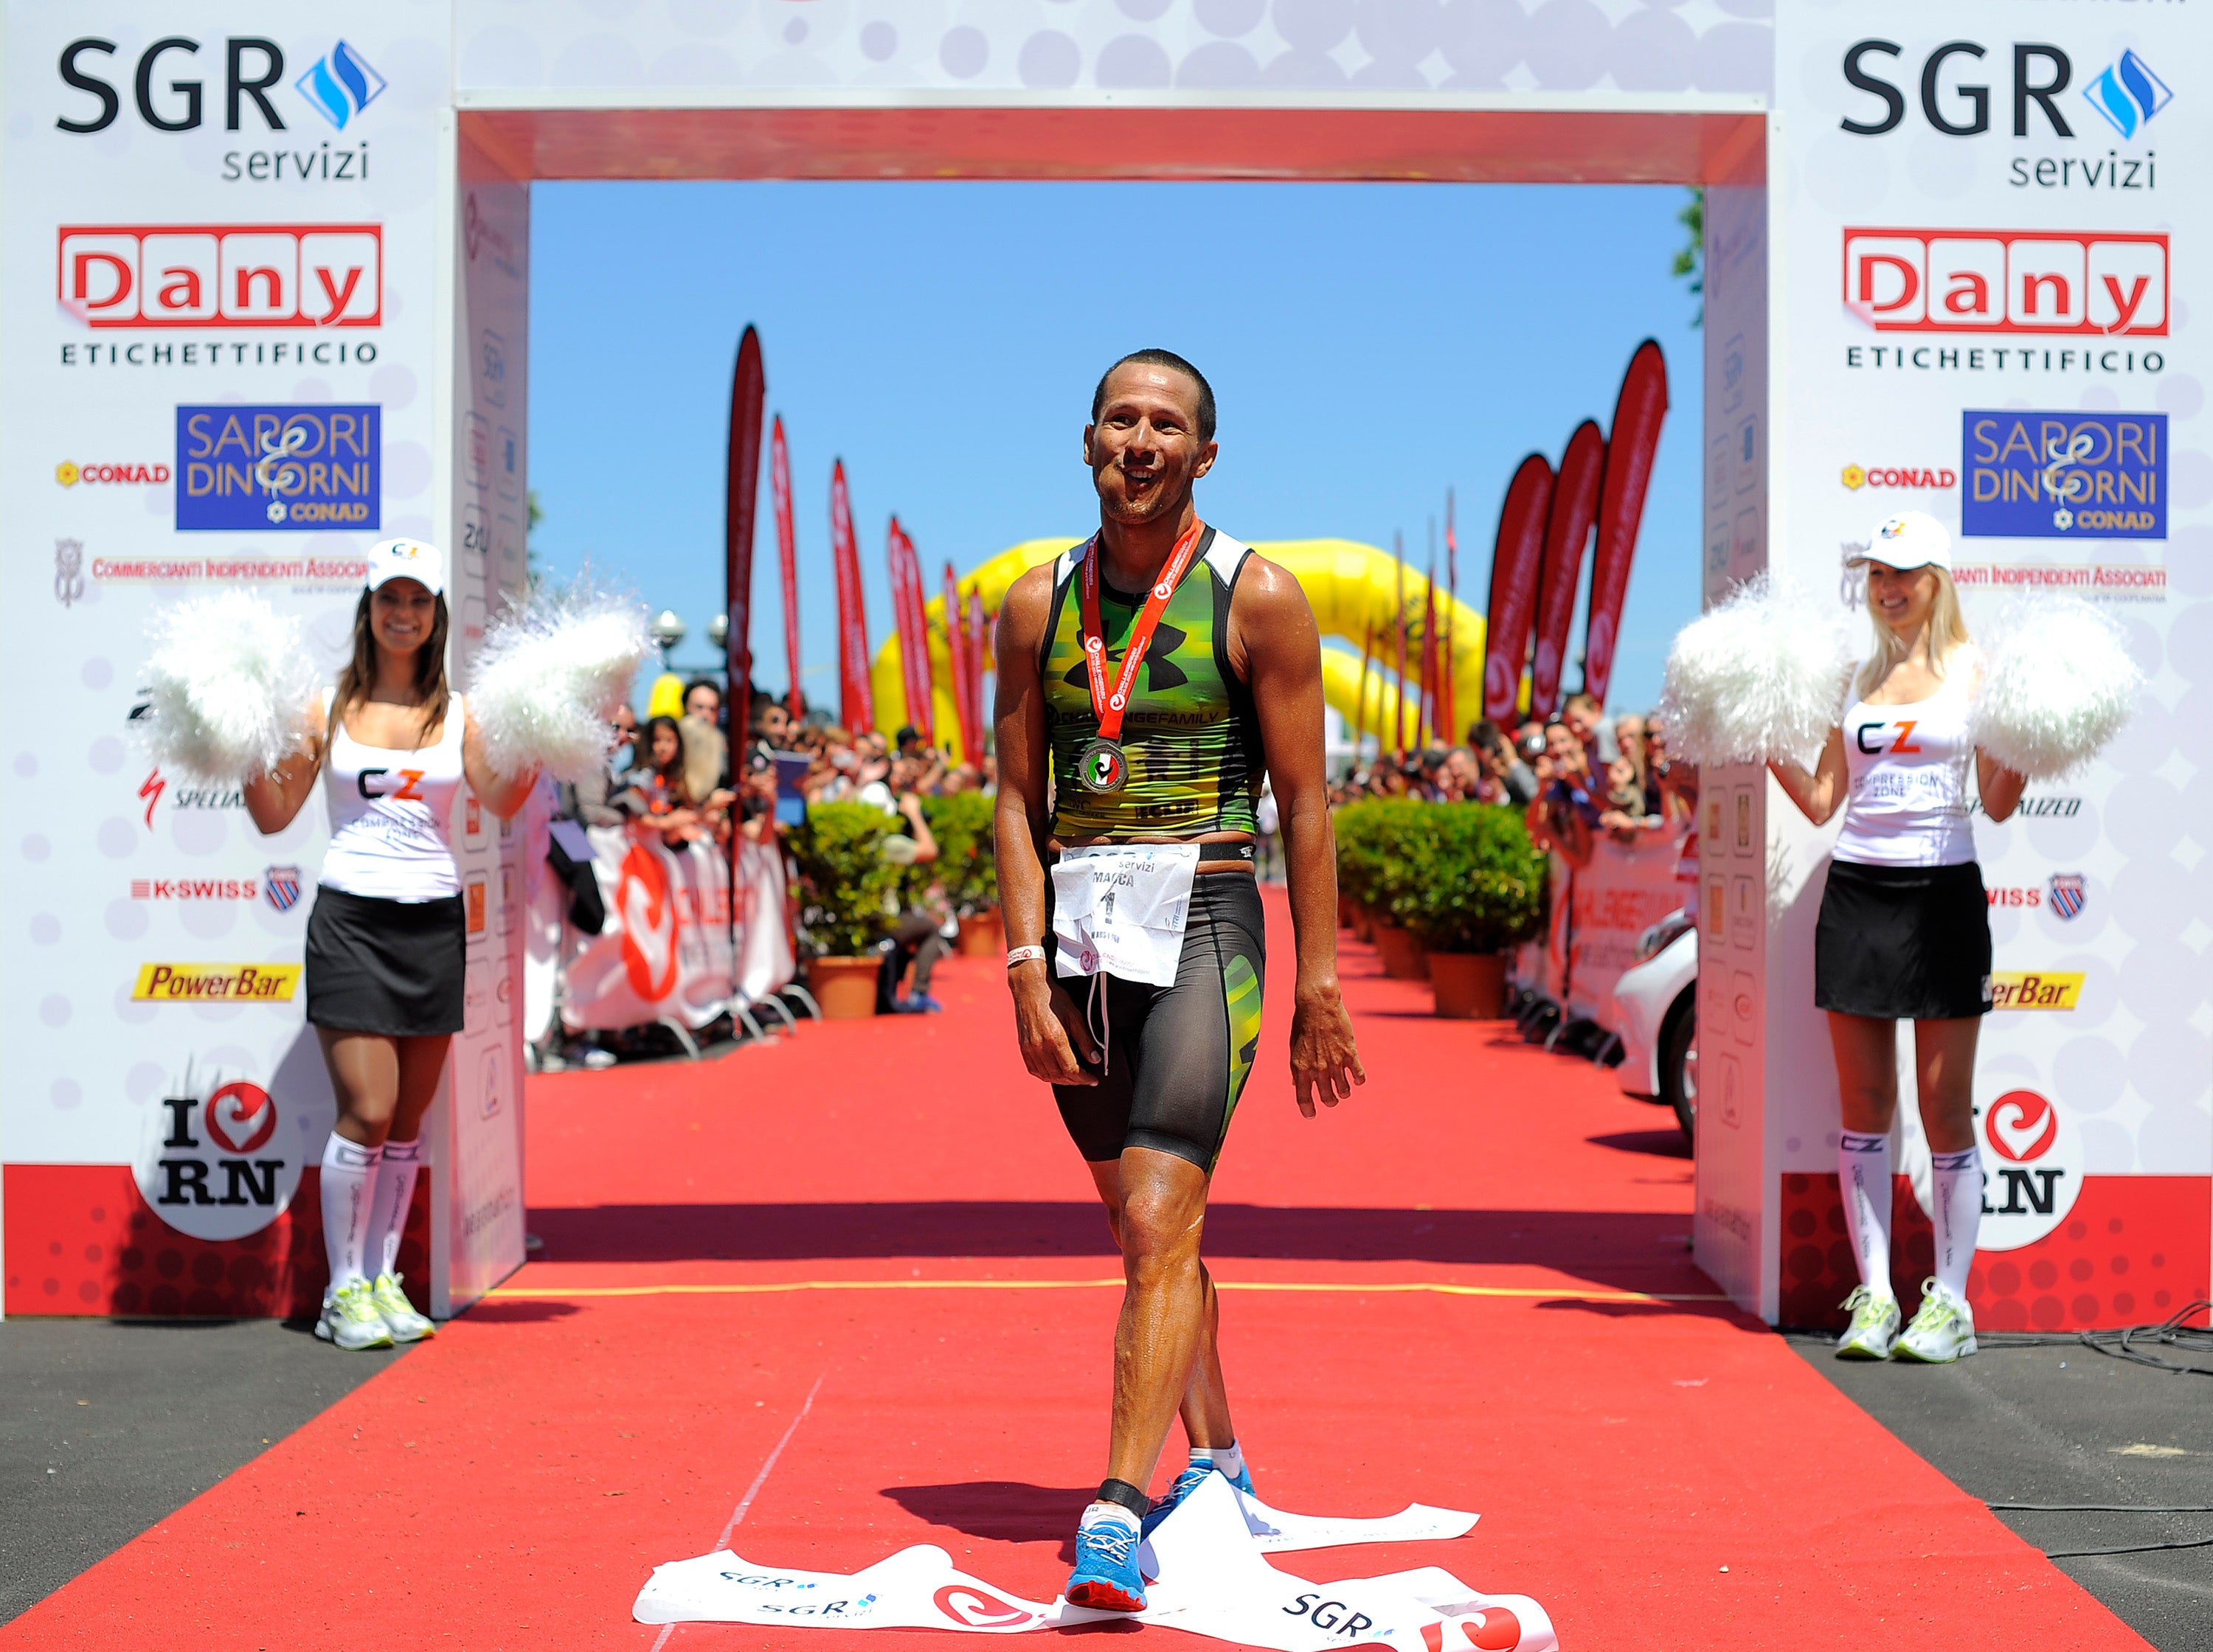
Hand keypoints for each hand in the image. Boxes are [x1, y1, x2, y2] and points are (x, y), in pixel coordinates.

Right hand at [1010, 960, 1100, 1086]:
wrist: (1030, 989)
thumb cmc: (1054, 999)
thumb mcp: (1075, 1016)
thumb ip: (1086, 1040)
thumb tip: (1095, 1059)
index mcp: (1055, 1040)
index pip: (1071, 1070)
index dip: (1084, 1078)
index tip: (1092, 1080)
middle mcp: (1040, 1047)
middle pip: (1059, 1075)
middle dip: (1075, 1081)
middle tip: (1085, 1079)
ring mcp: (1029, 1049)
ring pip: (1047, 1076)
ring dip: (1061, 1080)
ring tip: (1073, 1078)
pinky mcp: (1023, 1048)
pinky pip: (1034, 1070)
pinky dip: (1046, 1075)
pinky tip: (1055, 1073)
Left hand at [1289, 982, 1363, 1117]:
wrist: (1317, 1004)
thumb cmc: (1302, 1024)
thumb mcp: (1294, 1047)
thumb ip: (1296, 1067)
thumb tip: (1296, 1084)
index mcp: (1300, 1067)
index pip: (1303, 1097)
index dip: (1308, 1109)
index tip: (1311, 1115)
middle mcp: (1317, 1068)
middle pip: (1326, 1097)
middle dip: (1330, 1101)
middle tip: (1332, 1100)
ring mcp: (1334, 1062)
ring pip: (1343, 1090)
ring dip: (1344, 1093)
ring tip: (1344, 1090)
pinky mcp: (1350, 1053)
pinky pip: (1358, 1076)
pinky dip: (1358, 1080)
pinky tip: (1357, 1080)